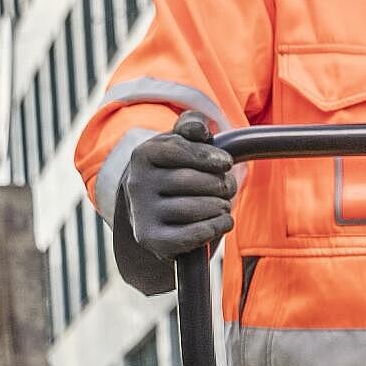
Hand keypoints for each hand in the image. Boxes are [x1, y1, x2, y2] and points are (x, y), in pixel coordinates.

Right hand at [115, 110, 237, 265]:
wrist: (153, 210)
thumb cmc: (174, 170)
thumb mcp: (179, 143)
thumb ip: (191, 126)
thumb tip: (200, 128)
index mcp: (142, 155)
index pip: (180, 149)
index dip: (209, 156)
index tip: (227, 163)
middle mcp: (137, 184)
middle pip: (191, 181)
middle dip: (220, 184)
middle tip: (228, 187)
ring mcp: (141, 214)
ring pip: (196, 208)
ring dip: (220, 206)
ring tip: (223, 204)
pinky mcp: (151, 239)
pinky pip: (193, 235)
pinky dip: (216, 227)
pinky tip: (222, 221)